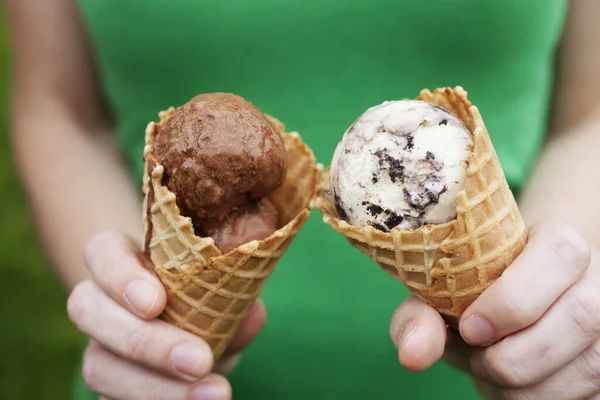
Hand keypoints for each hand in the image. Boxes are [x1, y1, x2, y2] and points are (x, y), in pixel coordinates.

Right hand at [68, 232, 265, 399]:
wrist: (191, 332)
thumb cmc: (204, 294)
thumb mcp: (220, 286)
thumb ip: (234, 296)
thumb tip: (250, 316)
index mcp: (122, 258)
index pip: (102, 253)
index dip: (120, 276)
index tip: (156, 302)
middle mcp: (99, 299)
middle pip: (89, 311)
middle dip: (144, 342)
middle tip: (199, 361)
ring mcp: (96, 345)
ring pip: (96, 365)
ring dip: (156, 388)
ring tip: (214, 393)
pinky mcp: (106, 384)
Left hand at [389, 221, 599, 399]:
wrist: (504, 308)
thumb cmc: (471, 295)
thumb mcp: (438, 295)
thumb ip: (420, 317)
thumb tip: (413, 356)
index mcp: (557, 242)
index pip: (560, 254)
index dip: (514, 298)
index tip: (469, 327)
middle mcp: (596, 279)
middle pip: (581, 316)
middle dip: (516, 356)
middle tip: (478, 359)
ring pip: (591, 365)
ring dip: (526, 388)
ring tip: (491, 375)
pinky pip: (591, 396)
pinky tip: (517, 389)